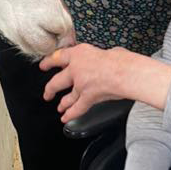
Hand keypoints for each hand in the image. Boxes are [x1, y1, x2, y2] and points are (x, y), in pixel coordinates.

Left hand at [40, 44, 170, 120]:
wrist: (126, 72)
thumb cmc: (121, 60)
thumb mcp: (108, 51)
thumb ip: (101, 56)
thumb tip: (109, 57)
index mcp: (79, 53)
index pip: (59, 56)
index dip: (49, 62)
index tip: (44, 65)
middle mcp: (76, 69)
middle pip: (57, 81)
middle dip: (50, 88)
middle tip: (47, 92)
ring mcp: (80, 85)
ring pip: (67, 97)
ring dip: (63, 103)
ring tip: (59, 107)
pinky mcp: (88, 97)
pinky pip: (78, 108)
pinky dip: (71, 114)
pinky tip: (66, 118)